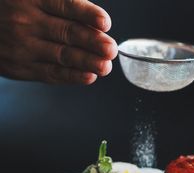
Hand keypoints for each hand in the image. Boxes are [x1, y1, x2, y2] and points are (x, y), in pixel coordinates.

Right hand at [0, 0, 117, 84]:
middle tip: (111, 49)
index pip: (65, 5)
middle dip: (93, 42)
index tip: (105, 23)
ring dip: (88, 62)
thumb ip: (62, 6)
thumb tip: (96, 24)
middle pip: (68, 32)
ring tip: (106, 67)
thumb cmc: (15, 9)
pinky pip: (51, 73)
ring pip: (63, 55)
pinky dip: (72, 76)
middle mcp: (26, 21)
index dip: (87, 14)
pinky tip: (89, 77)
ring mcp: (23, 46)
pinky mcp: (21, 67)